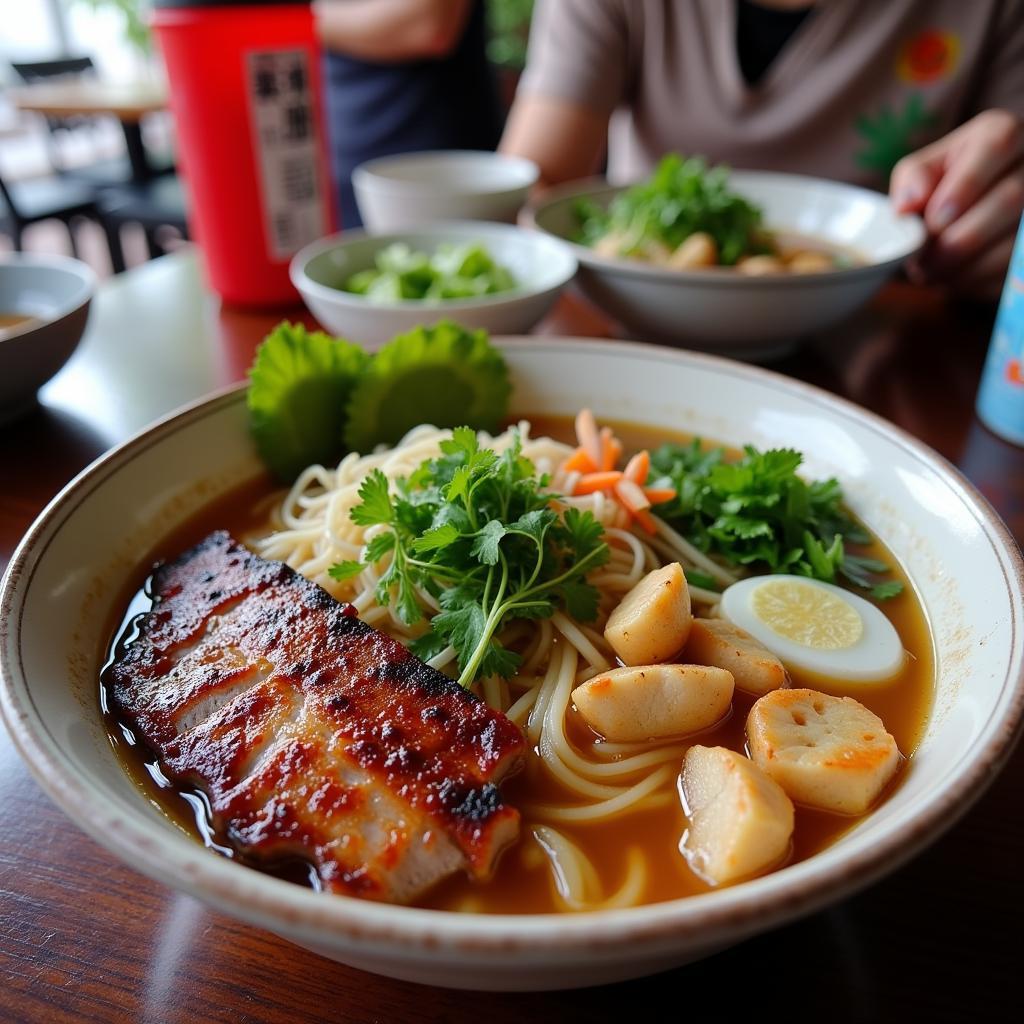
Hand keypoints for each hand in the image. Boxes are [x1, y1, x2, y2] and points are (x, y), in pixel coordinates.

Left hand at [890, 109, 1023, 300]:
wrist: (974, 203)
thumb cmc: (946, 182)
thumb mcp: (927, 169)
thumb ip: (913, 179)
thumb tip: (906, 207)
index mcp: (1002, 134)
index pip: (996, 146)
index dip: (965, 186)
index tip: (935, 221)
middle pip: (1009, 199)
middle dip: (958, 239)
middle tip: (922, 263)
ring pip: (1016, 241)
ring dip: (967, 267)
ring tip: (931, 275)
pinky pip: (1016, 268)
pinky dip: (981, 281)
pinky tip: (955, 281)